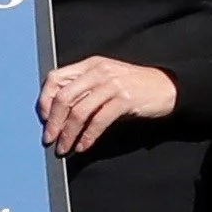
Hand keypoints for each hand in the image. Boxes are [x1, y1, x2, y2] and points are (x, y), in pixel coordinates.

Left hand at [41, 56, 178, 154]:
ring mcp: (113, 84)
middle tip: (49, 139)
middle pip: (64, 97)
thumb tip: (57, 114)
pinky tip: (84, 146)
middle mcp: (99, 71)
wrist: (168, 87)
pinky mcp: (125, 99)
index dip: (44, 100)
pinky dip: (88, 136)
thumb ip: (84, 89)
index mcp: (91, 64)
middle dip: (53, 122)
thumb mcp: (106, 80)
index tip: (43, 118)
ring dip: (68, 134)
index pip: (55, 78)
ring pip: (79, 111)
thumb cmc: (135, 86)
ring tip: (65, 147)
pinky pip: (98, 121)